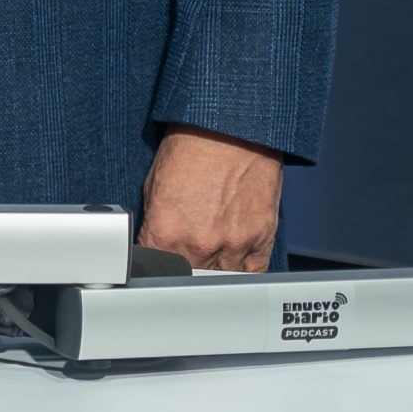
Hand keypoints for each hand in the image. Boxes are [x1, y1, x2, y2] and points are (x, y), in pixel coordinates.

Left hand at [138, 124, 283, 270]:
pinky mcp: (261, 242)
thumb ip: (155, 221)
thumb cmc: (193, 146)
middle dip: (180, 271)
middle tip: (178, 258)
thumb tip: (152, 242)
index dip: (151, 264)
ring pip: (219, 282)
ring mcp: (234, 246)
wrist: (232, 129)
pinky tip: (232, 264)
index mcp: (167, 228)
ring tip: (205, 257)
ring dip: (210, 273)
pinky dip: (241, 274)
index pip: (153, 267)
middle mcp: (200, 243)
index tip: (152, 260)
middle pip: (187, 279)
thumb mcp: (155, 183)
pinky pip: (252, 275)